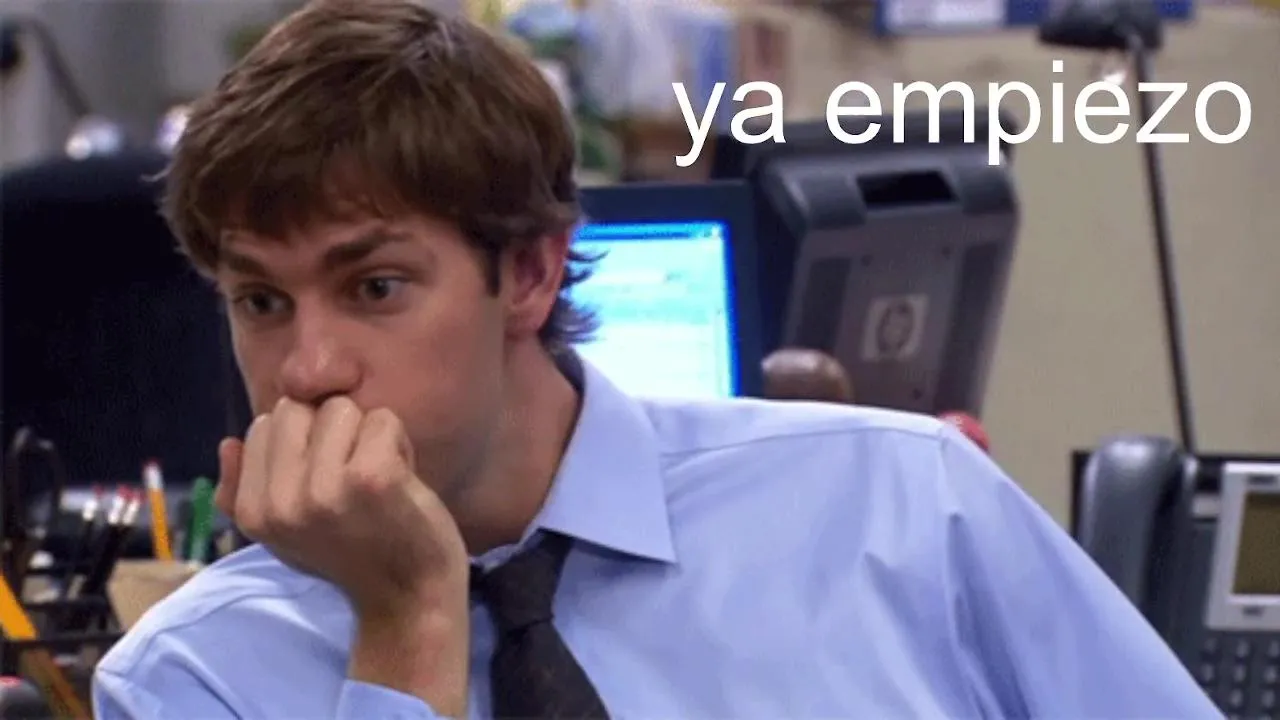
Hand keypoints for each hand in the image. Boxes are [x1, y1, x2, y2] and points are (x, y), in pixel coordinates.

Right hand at [215, 397, 469, 713]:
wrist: (409, 599)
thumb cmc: (352, 558)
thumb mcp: (285, 533)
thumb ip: (245, 490)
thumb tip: (227, 442)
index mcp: (254, 512)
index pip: (265, 425)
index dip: (304, 442)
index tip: (328, 481)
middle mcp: (281, 502)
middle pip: (298, 408)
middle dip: (332, 431)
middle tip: (355, 474)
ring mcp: (326, 489)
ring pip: (341, 409)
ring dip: (368, 436)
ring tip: (378, 478)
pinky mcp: (372, 478)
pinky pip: (383, 420)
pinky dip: (399, 442)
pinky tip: (402, 478)